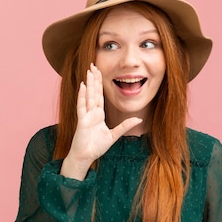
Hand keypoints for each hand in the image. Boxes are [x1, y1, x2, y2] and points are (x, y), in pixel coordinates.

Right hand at [60, 64, 142, 179]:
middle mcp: (91, 112)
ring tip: (89, 71)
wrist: (85, 157)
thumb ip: (125, 126)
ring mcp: (86, 116)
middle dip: (94, 79)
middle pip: (94, 92)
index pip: (100, 95)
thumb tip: (138, 119)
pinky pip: (82, 107)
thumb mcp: (114, 135)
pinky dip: (82, 96)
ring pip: (88, 96)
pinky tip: (83, 86)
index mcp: (98, 114)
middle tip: (93, 65)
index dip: (99, 83)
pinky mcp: (82, 121)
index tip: (98, 72)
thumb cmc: (96, 147)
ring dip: (89, 83)